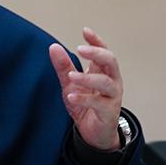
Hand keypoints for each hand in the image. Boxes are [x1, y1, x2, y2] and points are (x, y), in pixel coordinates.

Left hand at [48, 27, 123, 150]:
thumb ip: (64, 67)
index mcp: (103, 72)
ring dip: (88, 78)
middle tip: (80, 49)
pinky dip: (84, 99)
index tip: (85, 31)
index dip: (96, 41)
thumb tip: (53, 46)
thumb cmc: (85, 106)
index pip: (104, 51)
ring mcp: (112, 97)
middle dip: (97, 53)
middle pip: (111, 61)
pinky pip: (99, 103)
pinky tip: (71, 96)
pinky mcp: (108, 112)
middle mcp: (111, 81)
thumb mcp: (70, 84)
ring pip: (106, 82)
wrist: (93, 133)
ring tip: (71, 76)